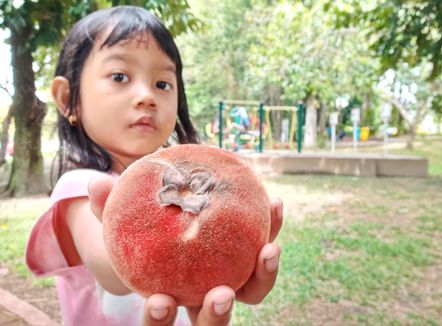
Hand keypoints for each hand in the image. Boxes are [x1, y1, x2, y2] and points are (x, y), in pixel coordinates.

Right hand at [88, 175, 282, 324]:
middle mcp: (201, 299)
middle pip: (211, 323)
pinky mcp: (249, 258)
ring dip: (263, 276)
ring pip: (250, 293)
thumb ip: (107, 208)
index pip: (159, 324)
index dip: (158, 321)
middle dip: (218, 316)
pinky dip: (270, 230)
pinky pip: (262, 252)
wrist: (168, 232)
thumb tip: (96, 182)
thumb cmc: (140, 235)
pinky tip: (274, 205)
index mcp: (166, 298)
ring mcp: (229, 281)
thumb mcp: (121, 223)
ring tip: (269, 248)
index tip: (159, 301)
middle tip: (222, 293)